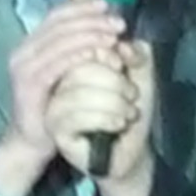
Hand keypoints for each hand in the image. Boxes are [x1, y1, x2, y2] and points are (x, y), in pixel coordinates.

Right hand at [0, 0, 126, 195]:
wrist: (34, 140)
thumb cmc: (55, 104)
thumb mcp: (69, 71)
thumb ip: (81, 48)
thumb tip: (107, 25)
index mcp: (32, 43)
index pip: (57, 15)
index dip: (83, 7)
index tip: (108, 4)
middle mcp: (24, 50)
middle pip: (60, 25)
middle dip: (92, 21)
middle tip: (118, 23)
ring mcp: (23, 67)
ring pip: (60, 41)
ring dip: (90, 36)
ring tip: (114, 38)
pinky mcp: (29, 85)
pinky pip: (56, 64)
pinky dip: (78, 55)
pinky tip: (97, 54)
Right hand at [44, 42, 155, 180]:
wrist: (130, 150)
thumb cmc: (129, 109)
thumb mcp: (140, 74)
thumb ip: (137, 52)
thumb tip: (121, 44)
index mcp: (76, 63)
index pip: (79, 45)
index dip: (104, 49)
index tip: (125, 63)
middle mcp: (59, 82)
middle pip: (79, 68)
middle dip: (115, 80)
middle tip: (132, 95)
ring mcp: (55, 106)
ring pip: (78, 93)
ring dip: (114, 102)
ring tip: (129, 113)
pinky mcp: (56, 130)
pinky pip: (75, 118)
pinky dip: (104, 118)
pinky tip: (119, 124)